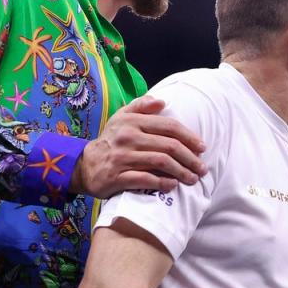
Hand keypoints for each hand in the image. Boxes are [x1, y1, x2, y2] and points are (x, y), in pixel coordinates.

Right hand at [70, 95, 206, 197]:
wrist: (85, 165)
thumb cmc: (111, 140)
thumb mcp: (121, 117)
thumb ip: (140, 106)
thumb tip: (162, 102)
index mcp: (132, 121)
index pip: (169, 127)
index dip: (189, 137)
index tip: (202, 148)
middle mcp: (128, 137)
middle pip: (169, 146)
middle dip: (190, 158)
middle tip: (202, 168)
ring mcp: (122, 157)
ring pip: (160, 162)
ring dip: (181, 172)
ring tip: (193, 179)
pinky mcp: (117, 177)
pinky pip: (145, 180)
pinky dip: (162, 183)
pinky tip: (172, 185)